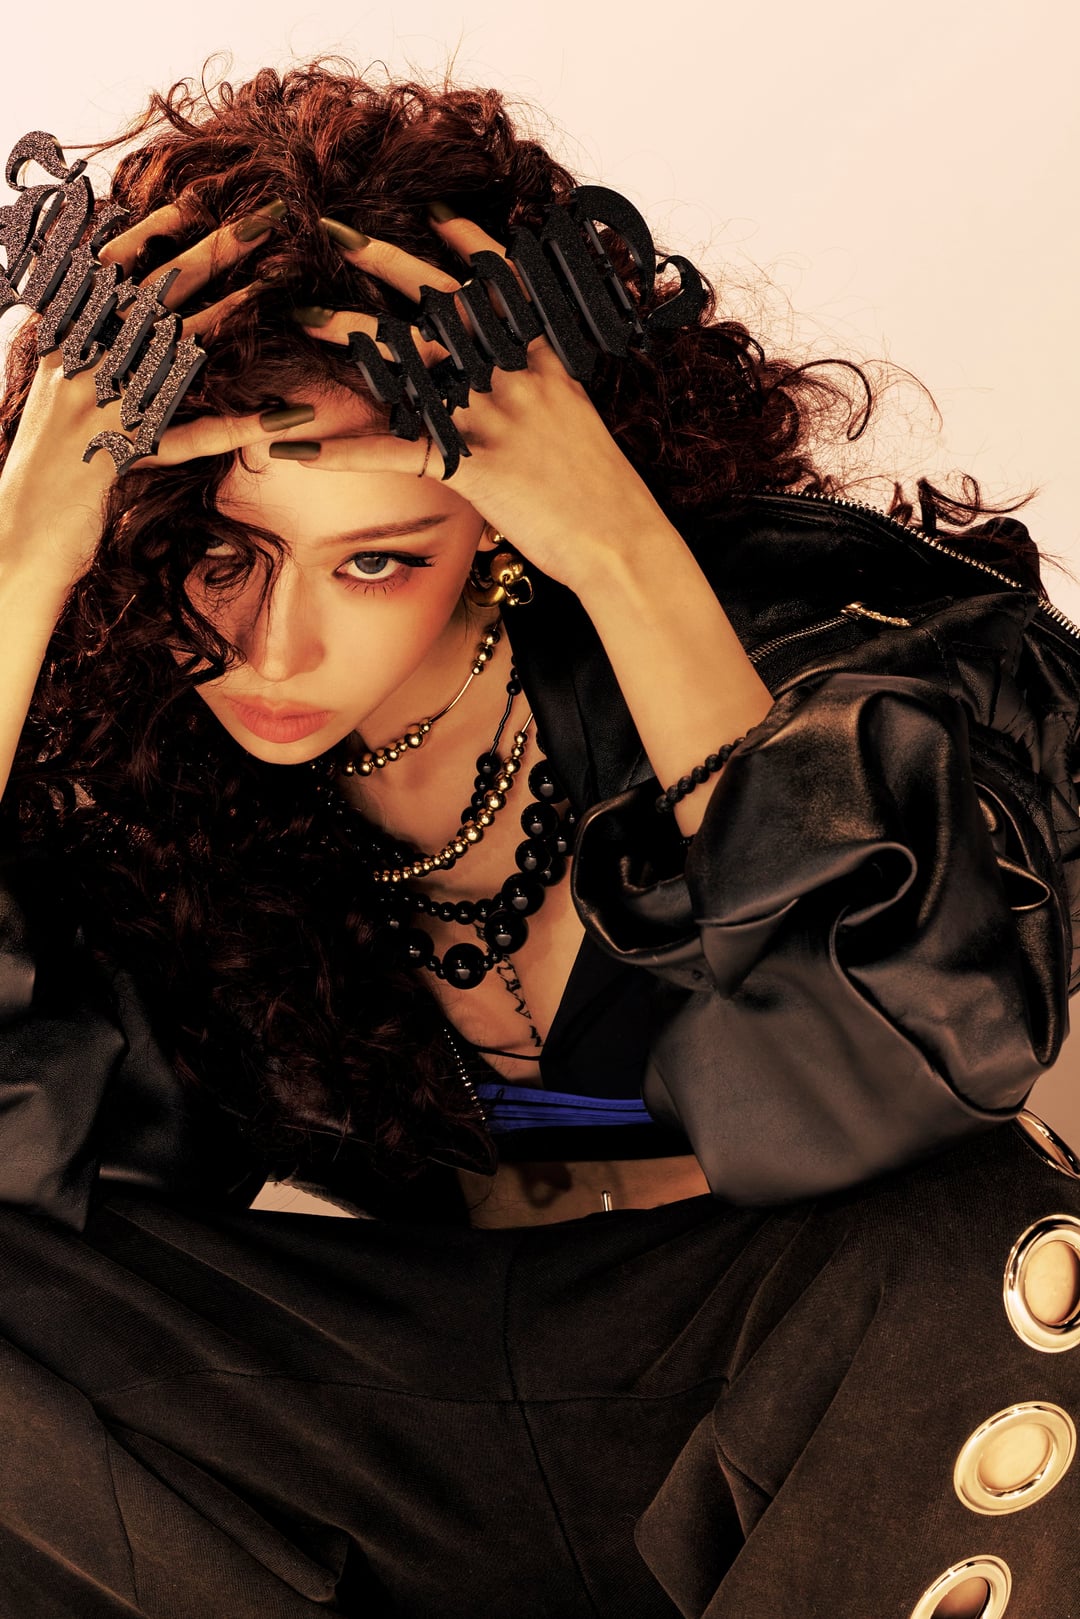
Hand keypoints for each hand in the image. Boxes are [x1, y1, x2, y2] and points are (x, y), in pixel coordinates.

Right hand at [0, 201, 316, 586]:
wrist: (13, 539)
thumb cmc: (43, 470)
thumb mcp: (56, 397)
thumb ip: (85, 351)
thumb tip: (120, 307)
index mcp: (62, 343)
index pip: (107, 270)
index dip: (151, 233)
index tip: (194, 200)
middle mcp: (78, 365)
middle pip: (153, 294)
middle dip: (211, 251)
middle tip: (266, 218)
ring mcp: (99, 409)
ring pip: (174, 348)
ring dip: (230, 312)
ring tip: (279, 283)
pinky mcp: (122, 456)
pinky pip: (190, 436)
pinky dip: (239, 424)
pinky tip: (284, 412)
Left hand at [292, 209, 674, 595]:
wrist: (625, 539)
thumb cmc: (602, 489)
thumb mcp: (578, 417)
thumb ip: (544, 384)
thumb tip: (518, 373)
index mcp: (542, 357)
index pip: (503, 282)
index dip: (467, 242)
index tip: (431, 209)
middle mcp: (515, 372)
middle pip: (443, 302)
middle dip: (387, 261)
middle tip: (336, 229)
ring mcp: (492, 414)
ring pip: (410, 360)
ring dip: (352, 335)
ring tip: (302, 315)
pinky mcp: (472, 464)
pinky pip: (394, 452)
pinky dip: (341, 453)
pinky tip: (296, 452)